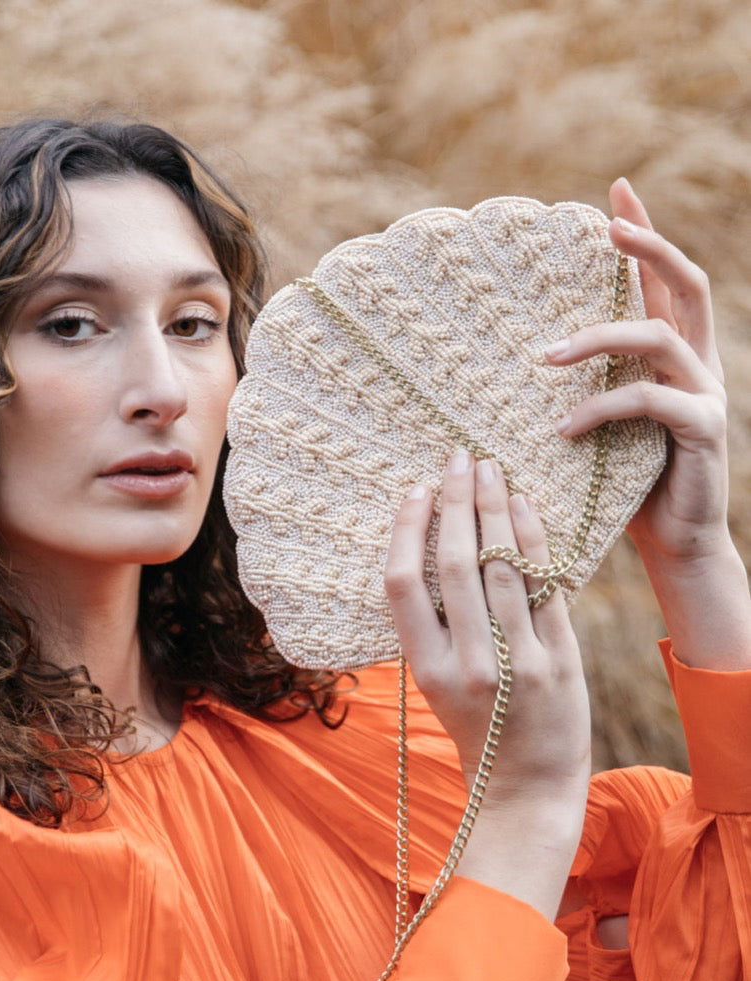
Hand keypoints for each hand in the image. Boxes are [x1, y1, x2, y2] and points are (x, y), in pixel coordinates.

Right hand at [384, 451, 590, 918]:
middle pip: (455, 563)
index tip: (414, 492)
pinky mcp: (560, 660)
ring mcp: (518, 661)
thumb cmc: (473, 729)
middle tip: (457, 458)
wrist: (527, 788)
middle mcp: (467, 663)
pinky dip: (533, 541)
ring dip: (494, 509)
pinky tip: (524, 506)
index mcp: (424, 668)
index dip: (406, 530)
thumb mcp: (433, 686)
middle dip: (455, 502)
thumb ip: (430, 628)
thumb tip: (428, 552)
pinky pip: (543, 586)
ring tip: (489, 469)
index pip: (403, 584)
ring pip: (502, 567)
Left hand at [546, 178, 750, 668]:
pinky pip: (647, 403)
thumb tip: (519, 360)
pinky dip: (599, 409)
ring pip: (658, 336)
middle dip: (648, 246)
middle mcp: (696, 364)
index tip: (615, 191)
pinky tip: (561, 428)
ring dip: (597, 338)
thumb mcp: (602, 425)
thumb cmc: (627, 485)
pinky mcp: (703, 430)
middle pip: (685, 283)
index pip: (663, 280)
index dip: (644, 233)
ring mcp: (705, 394)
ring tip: (544, 355)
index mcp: (673, 356)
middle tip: (607, 224)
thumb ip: (586, 386)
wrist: (675, 544)